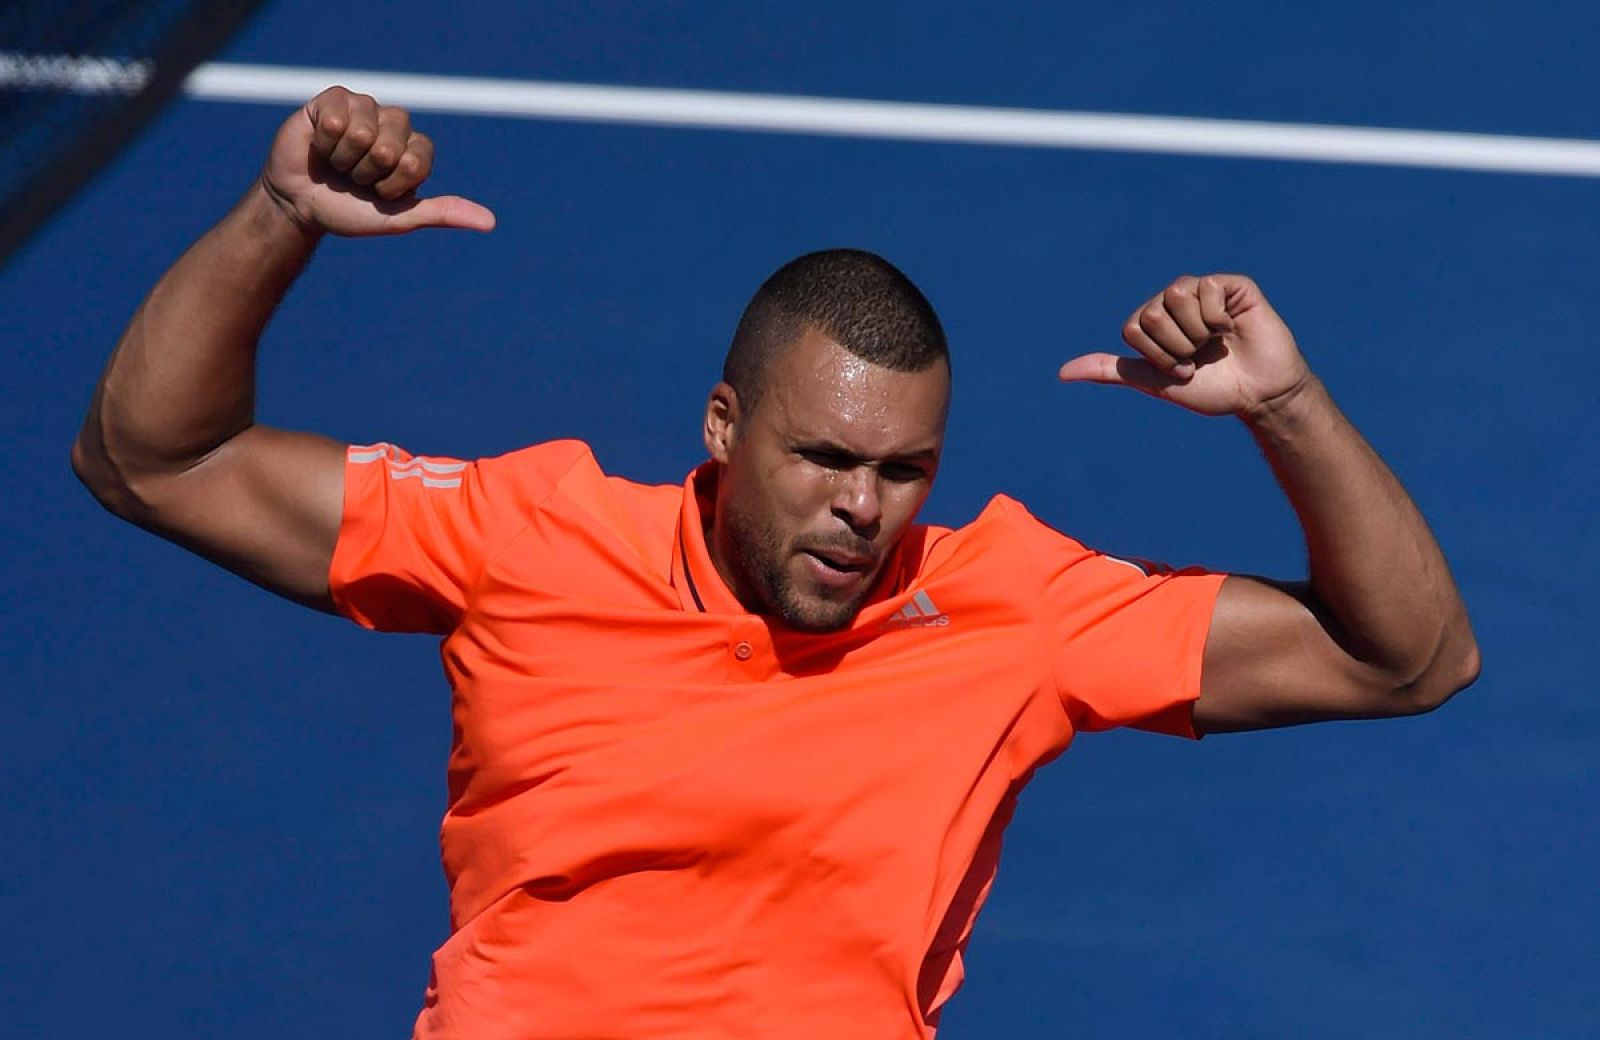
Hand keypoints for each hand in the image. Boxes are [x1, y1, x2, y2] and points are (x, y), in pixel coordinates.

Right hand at [258, 86, 494, 236]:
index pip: (416, 162)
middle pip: (389, 148)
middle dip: (366, 174)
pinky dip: (323, 143)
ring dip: (343, 160)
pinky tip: (320, 146)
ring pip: (362, 133)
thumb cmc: (351, 211)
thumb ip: (443, 214)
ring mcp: (365, 107)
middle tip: (354, 178)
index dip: (392, 185)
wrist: (299, 204)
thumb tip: (490, 222)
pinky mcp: (333, 99)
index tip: (379, 193)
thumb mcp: (399, 218)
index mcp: (416, 149)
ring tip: (336, 164)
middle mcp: (395, 123)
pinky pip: (336, 119)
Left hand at [1058, 274, 1311, 417]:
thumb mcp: (1154, 382)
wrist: (1259, 396)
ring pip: (1176, 296)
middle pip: (1152, 312)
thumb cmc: (1211, 389)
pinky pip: (1207, 289)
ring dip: (1196, 334)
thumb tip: (1062, 373)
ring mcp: (1204, 290)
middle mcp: (1175, 299)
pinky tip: (1234, 328)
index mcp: (1153, 319)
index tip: (1180, 369)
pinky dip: (1218, 318)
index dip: (1156, 356)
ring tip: (1216, 343)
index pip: (1132, 327)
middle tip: (1200, 357)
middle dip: (1177, 347)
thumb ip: (1110, 372)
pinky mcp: (1232, 285)